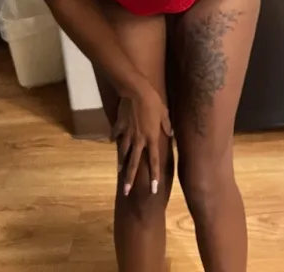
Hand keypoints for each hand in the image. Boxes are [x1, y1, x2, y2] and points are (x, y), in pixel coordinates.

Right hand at [112, 81, 172, 196]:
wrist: (136, 91)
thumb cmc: (153, 101)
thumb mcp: (164, 112)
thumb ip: (166, 125)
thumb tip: (170, 133)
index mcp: (152, 137)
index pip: (154, 160)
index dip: (154, 176)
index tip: (154, 189)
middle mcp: (139, 140)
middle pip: (134, 163)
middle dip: (130, 178)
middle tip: (126, 191)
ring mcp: (128, 134)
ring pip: (123, 152)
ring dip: (121, 163)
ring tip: (119, 172)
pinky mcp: (119, 126)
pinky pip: (116, 135)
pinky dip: (115, 139)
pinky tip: (113, 142)